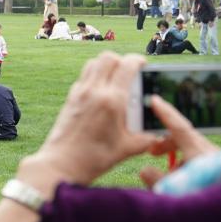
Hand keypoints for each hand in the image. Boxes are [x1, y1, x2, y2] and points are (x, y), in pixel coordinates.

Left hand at [18, 53, 156, 195]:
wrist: (60, 164)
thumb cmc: (94, 159)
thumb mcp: (128, 149)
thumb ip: (147, 138)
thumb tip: (160, 133)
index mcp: (112, 100)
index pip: (127, 65)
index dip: (139, 61)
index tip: (145, 66)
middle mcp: (94, 91)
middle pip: (108, 57)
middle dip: (122, 60)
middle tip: (130, 73)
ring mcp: (79, 93)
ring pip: (94, 63)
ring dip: (106, 66)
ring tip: (116, 81)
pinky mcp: (70, 98)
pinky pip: (84, 77)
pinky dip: (95, 77)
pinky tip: (102, 94)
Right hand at [139, 95, 220, 187]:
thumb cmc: (207, 197)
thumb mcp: (176, 191)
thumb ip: (157, 181)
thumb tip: (144, 170)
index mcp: (198, 153)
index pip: (178, 127)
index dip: (165, 113)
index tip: (154, 99)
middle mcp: (209, 153)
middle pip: (184, 138)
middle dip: (165, 142)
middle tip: (151, 152)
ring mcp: (216, 161)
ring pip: (192, 151)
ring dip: (176, 157)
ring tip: (167, 174)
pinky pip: (200, 161)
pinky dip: (187, 166)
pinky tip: (183, 183)